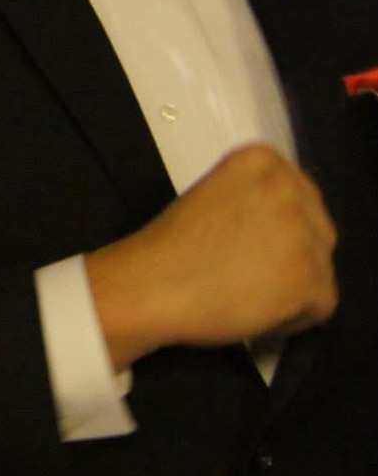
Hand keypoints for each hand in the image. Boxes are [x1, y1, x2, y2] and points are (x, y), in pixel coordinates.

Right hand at [86, 144, 336, 370]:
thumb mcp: (216, 193)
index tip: (255, 247)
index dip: (282, 229)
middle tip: (253, 274)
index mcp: (262, 159)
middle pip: (319, 228)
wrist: (153, 283)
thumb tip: (288, 226)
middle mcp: (288, 187)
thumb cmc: (173, 246)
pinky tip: (257, 311)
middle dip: (294, 255)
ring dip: (293, 285)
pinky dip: (294, 317)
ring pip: (322, 267)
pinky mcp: (308, 276)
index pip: (302, 195)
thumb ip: (258, 197)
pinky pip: (322, 303)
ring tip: (250, 292)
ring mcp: (302, 232)